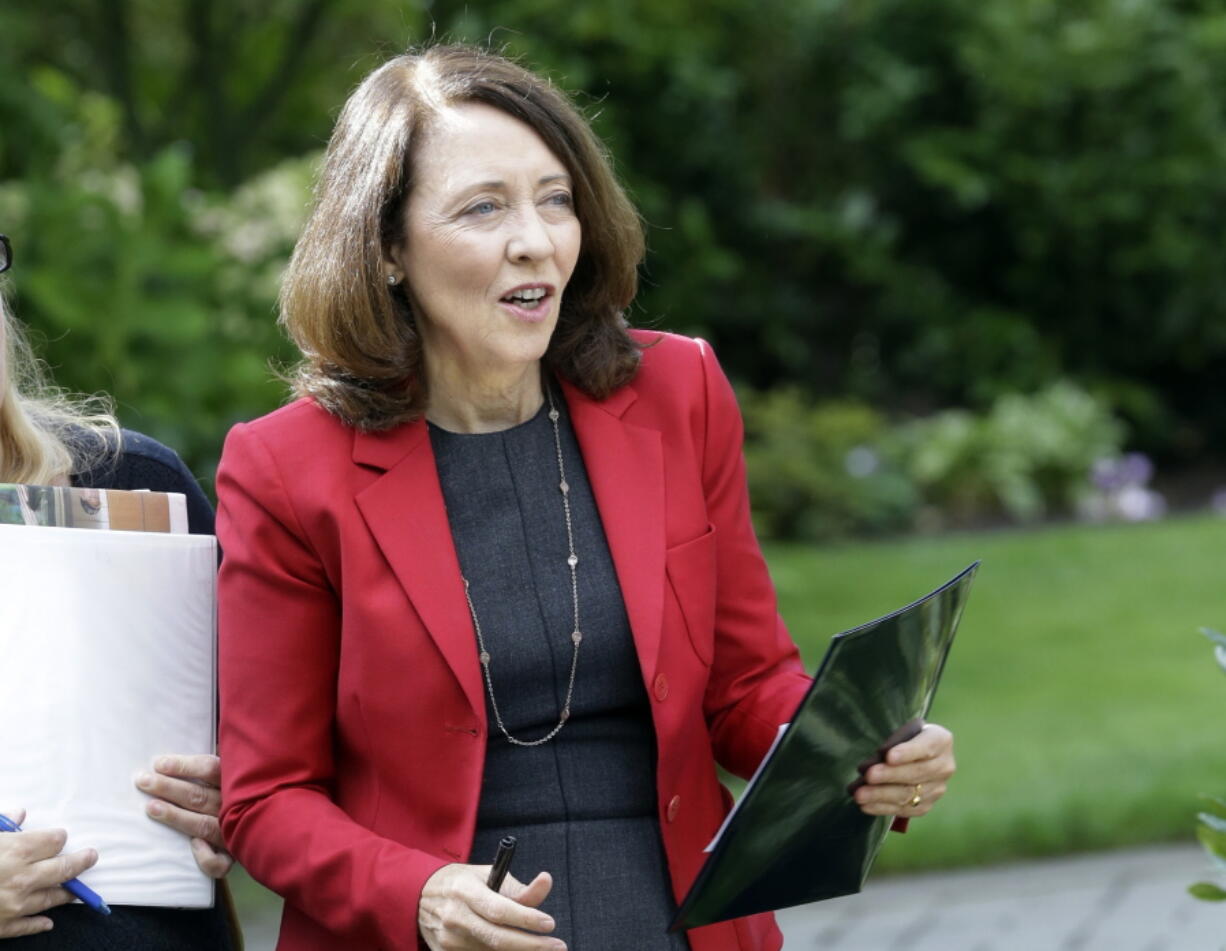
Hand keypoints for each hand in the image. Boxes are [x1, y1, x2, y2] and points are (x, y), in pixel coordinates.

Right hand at [0, 808, 98, 938]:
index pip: (54, 840)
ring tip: (77, 889)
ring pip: (52, 898)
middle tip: (91, 856)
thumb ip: (3, 826)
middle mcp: (22, 877)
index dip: (58, 837)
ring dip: (67, 893)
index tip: (61, 836)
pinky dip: (40, 924)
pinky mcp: (3, 927)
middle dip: (81, 861)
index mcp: (17, 851)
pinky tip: (49, 922)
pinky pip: (29, 926)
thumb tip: (20, 814)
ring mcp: (15, 905)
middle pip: (64, 868)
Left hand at [135, 754, 232, 878]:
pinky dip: (205, 856)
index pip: (209, 769)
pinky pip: (219, 863)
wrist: (271, 825)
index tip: (159, 764)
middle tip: (143, 781)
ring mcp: (234, 831)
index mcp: (238, 780)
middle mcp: (235, 805)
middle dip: (168, 787)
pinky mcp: (233, 855)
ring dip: (176, 816)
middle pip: (199, 796)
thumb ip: (218, 761)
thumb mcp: (237, 768)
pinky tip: (192, 845)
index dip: (184, 766)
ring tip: (151, 808)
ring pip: (202, 825)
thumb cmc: (244, 789)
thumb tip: (192, 745)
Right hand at [418, 863, 564, 949]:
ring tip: (542, 949)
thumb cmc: (461, 883)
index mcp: (464, 890)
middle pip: (497, 938)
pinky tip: (517, 949)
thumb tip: (546, 882)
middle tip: (558, 946)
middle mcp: (454, 916)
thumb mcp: (485, 875)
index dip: (525, 918)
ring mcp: (447, 939)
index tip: (549, 923)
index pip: (498, 908)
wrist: (419, 896)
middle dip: (531, 945)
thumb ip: (516, 887)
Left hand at [853, 723, 954, 817]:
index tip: (888, 756)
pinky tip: (866, 805)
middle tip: (868, 776)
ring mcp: (937, 788)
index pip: (925, 747)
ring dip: (881, 795)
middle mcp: (944, 766)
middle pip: (916, 773)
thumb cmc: (906, 737)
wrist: (917, 753)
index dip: (907, 753)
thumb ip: (894, 741)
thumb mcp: (904, 730)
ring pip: (909, 794)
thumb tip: (876, 759)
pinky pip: (904, 809)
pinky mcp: (926, 805)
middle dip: (889, 775)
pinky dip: (883, 807)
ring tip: (860, 794)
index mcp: (941, 740)